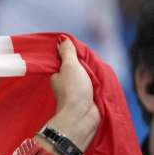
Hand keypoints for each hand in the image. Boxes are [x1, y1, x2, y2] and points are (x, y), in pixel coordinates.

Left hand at [43, 37, 99, 153]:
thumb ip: (66, 53)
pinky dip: (94, 80)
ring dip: (89, 72)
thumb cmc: (73, 90)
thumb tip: (61, 39)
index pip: (63, 60)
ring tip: (94, 66)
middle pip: (74, 67)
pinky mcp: (85, 97)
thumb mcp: (69, 66)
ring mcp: (74, 90)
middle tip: (89, 56)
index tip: (77, 48)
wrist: (82, 115)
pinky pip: (91, 84)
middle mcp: (63, 82)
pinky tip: (99, 77)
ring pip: (83, 76)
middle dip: (82, 62)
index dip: (71, 53)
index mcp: (56, 75)